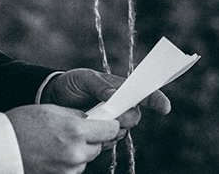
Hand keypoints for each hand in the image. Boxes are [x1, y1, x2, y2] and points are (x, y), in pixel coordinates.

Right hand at [6, 104, 118, 173]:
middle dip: (91, 139)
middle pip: (98, 147)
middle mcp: (75, 153)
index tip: (108, 123)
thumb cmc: (21, 124)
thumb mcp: (52, 110)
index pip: (110, 130)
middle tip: (75, 132)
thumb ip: (76, 116)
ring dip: (79, 152)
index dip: (110, 125)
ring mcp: (68, 170)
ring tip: (57, 143)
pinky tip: (52, 154)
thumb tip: (93, 120)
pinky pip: (73, 170)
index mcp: (75, 130)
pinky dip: (68, 163)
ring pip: (85, 159)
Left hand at [41, 68, 171, 136]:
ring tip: (94, 119)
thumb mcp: (84, 78)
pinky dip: (101, 138)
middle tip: (113, 116)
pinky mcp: (100, 133)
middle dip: (126, 118)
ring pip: (122, 131)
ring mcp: (111, 120)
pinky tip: (90, 131)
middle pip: (134, 116)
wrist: (53, 97)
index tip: (165, 107)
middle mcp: (120, 105)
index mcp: (120, 88)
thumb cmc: (72, 83)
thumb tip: (113, 96)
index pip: (144, 93)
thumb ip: (100, 86)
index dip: (157, 100)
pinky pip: (108, 141)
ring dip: (112, 129)